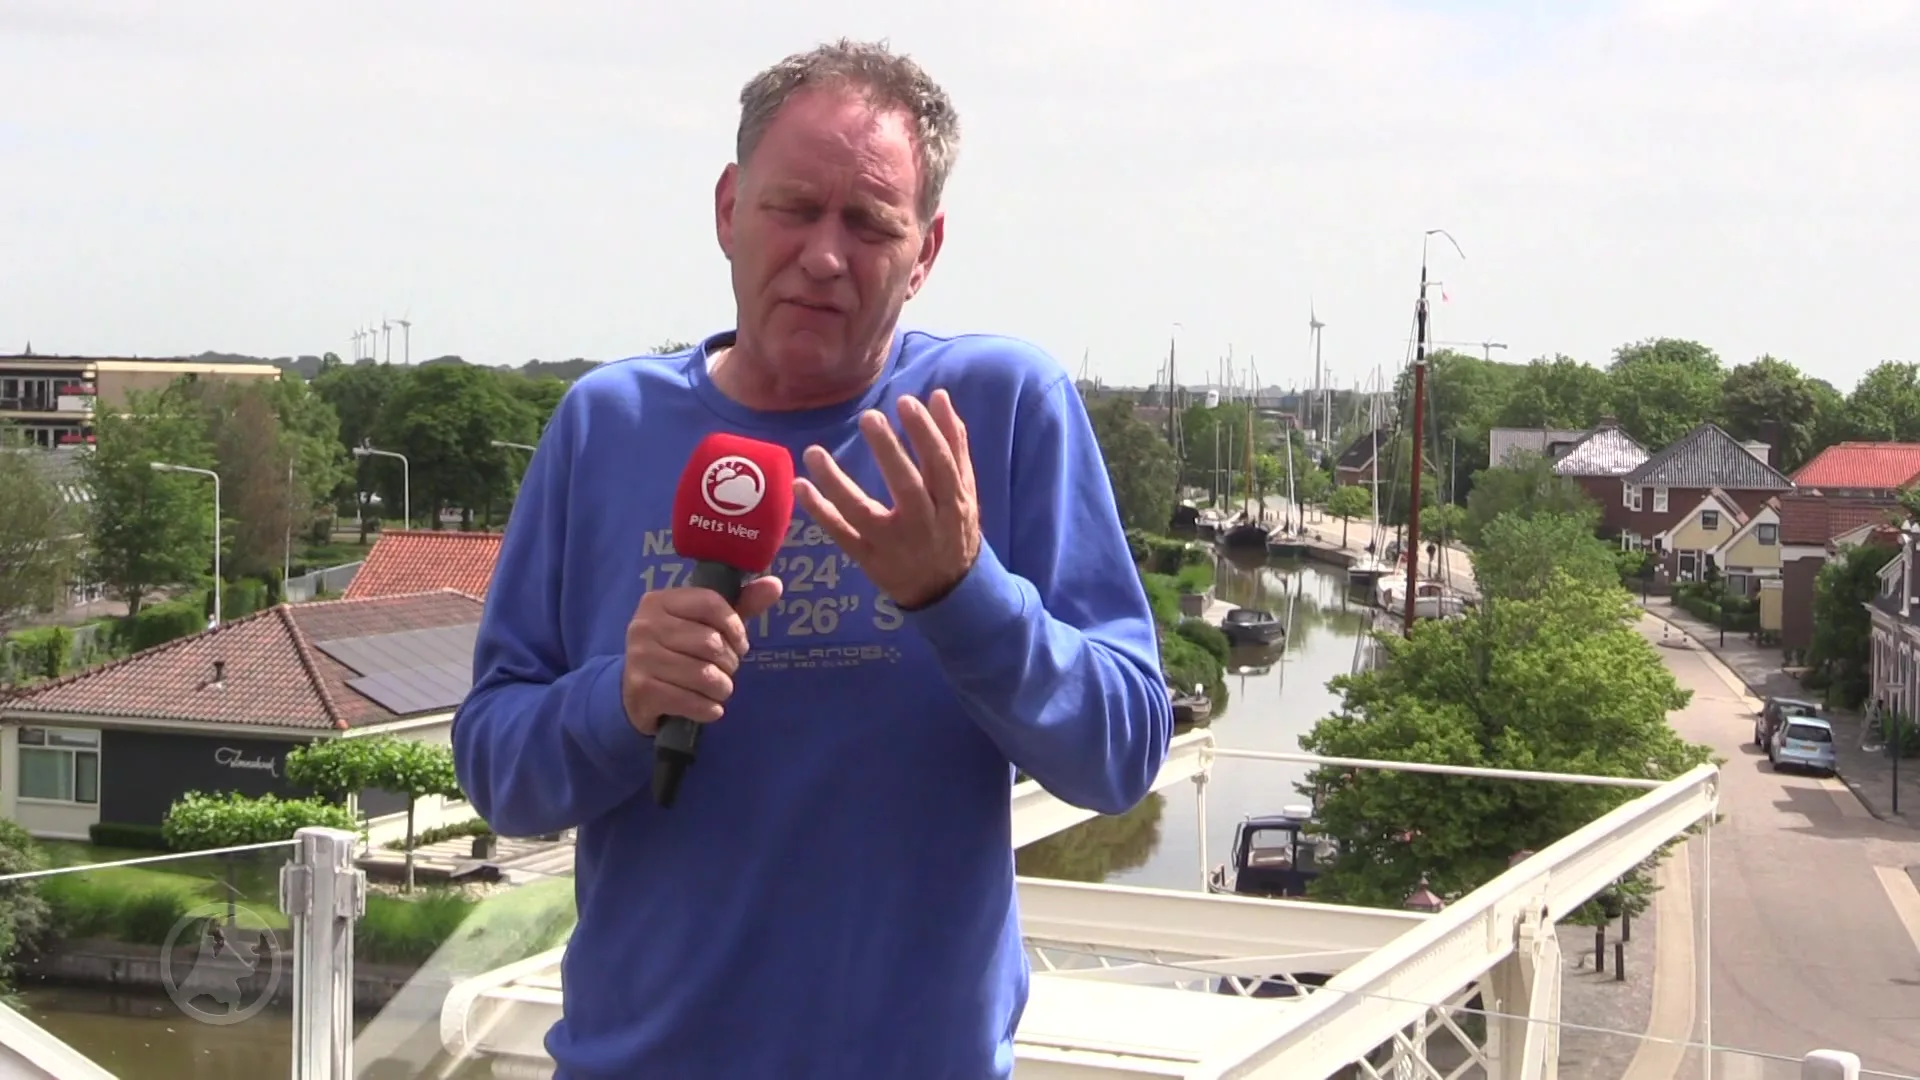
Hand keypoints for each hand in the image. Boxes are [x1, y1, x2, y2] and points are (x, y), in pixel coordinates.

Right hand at [621, 577, 783, 734]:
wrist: (636, 693)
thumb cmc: (679, 651)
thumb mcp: (706, 623)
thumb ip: (741, 604)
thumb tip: (775, 584)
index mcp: (659, 601)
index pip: (710, 603)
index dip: (735, 626)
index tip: (740, 643)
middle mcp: (644, 626)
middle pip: (710, 642)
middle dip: (729, 662)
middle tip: (726, 670)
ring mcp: (640, 659)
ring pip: (704, 675)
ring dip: (722, 688)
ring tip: (718, 688)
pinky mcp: (641, 691)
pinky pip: (691, 701)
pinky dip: (709, 708)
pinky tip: (708, 707)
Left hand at [795, 390, 980, 610]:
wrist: (948, 589)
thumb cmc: (954, 527)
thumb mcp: (964, 489)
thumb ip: (953, 444)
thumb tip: (939, 396)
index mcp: (952, 503)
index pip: (940, 465)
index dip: (925, 433)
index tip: (906, 402)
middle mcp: (923, 525)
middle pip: (906, 487)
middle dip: (888, 452)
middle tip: (869, 418)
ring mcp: (893, 544)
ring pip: (863, 512)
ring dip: (836, 482)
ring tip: (814, 452)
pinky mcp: (869, 559)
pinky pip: (842, 534)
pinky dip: (820, 512)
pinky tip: (801, 486)